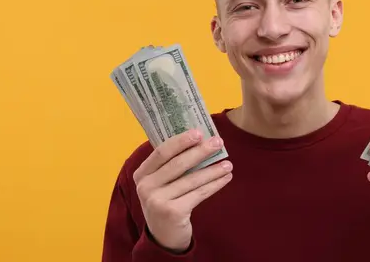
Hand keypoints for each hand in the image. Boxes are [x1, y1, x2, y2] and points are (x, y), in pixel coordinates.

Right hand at [132, 129, 232, 251]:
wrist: (163, 237)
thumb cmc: (166, 202)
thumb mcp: (161, 183)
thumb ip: (171, 164)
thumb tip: (200, 140)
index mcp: (141, 174)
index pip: (162, 151)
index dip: (181, 141)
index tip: (199, 132)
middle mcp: (145, 187)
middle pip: (178, 163)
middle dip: (201, 151)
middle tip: (218, 142)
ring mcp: (157, 201)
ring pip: (191, 180)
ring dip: (213, 170)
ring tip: (228, 164)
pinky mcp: (172, 213)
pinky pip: (198, 194)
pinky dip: (214, 185)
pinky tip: (225, 178)